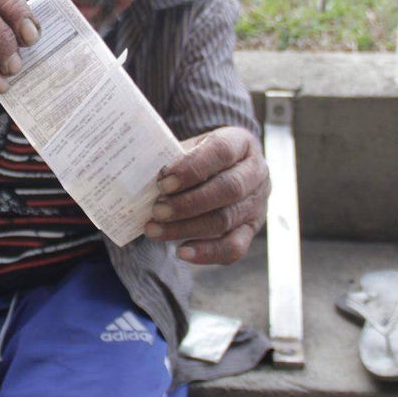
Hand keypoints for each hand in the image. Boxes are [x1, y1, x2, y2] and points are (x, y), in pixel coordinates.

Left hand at [143, 126, 269, 264]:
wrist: (228, 171)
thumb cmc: (202, 157)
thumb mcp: (192, 147)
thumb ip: (173, 157)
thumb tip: (140, 173)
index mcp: (241, 143)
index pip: (221, 152)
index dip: (192, 167)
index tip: (163, 181)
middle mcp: (257, 173)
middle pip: (228, 189)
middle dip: (188, 203)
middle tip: (157, 210)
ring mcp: (257, 204)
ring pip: (225, 220)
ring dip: (187, 228)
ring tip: (154, 230)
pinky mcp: (251, 230)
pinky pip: (234, 247)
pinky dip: (207, 252)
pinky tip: (181, 252)